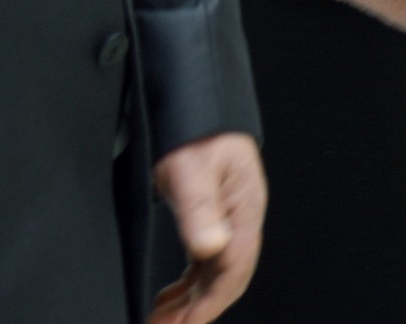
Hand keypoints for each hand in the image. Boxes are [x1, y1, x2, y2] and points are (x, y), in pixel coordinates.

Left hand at [149, 132, 265, 323]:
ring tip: (161, 319)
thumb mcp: (190, 170)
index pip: (234, 269)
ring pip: (214, 272)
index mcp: (244, 209)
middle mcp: (241, 218)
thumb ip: (200, 209)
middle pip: (226, 277)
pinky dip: (188, 283)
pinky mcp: (214, 216)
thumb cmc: (197, 132)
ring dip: (190, 300)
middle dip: (197, 310)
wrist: (196, 104)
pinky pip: (205, 261)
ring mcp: (229, 219)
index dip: (209, 304)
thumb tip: (211, 247)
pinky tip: (169, 294)